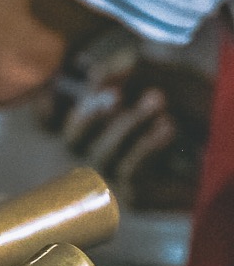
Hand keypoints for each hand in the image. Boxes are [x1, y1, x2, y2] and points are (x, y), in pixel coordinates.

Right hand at [40, 32, 208, 210]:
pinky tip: (167, 127)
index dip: (49, 107)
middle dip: (89, 115)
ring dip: (127, 125)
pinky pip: (129, 171)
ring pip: (99, 154)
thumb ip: (133, 69)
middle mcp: (106, 150)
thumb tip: (94, 75)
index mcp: (106, 121)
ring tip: (158, 101)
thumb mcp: (168, 77)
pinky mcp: (138, 195)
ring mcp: (120, 176)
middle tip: (113, 96)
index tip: (62, 88)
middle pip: (73, 138)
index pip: (58, 118)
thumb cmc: (205, 110)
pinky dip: (146, 146)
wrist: (233, 143)